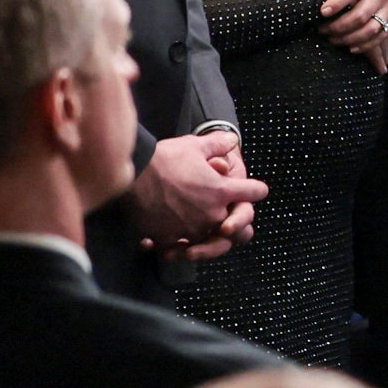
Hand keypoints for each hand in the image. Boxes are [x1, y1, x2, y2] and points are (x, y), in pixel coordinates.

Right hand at [130, 131, 266, 260]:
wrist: (132, 174)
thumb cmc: (164, 158)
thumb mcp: (195, 145)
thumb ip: (217, 144)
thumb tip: (232, 139)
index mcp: (222, 191)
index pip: (255, 192)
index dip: (255, 189)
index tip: (253, 189)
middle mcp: (212, 214)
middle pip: (238, 228)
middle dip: (235, 223)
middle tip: (226, 220)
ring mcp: (191, 229)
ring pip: (209, 241)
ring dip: (206, 237)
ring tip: (196, 230)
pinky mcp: (168, 238)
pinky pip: (177, 248)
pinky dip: (174, 246)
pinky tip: (168, 241)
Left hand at [311, 0, 387, 61]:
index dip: (337, 3)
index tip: (322, 12)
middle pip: (361, 15)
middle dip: (338, 26)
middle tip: (321, 30)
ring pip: (371, 29)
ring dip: (350, 38)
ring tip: (333, 39)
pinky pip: (382, 36)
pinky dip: (366, 45)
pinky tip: (351, 47)